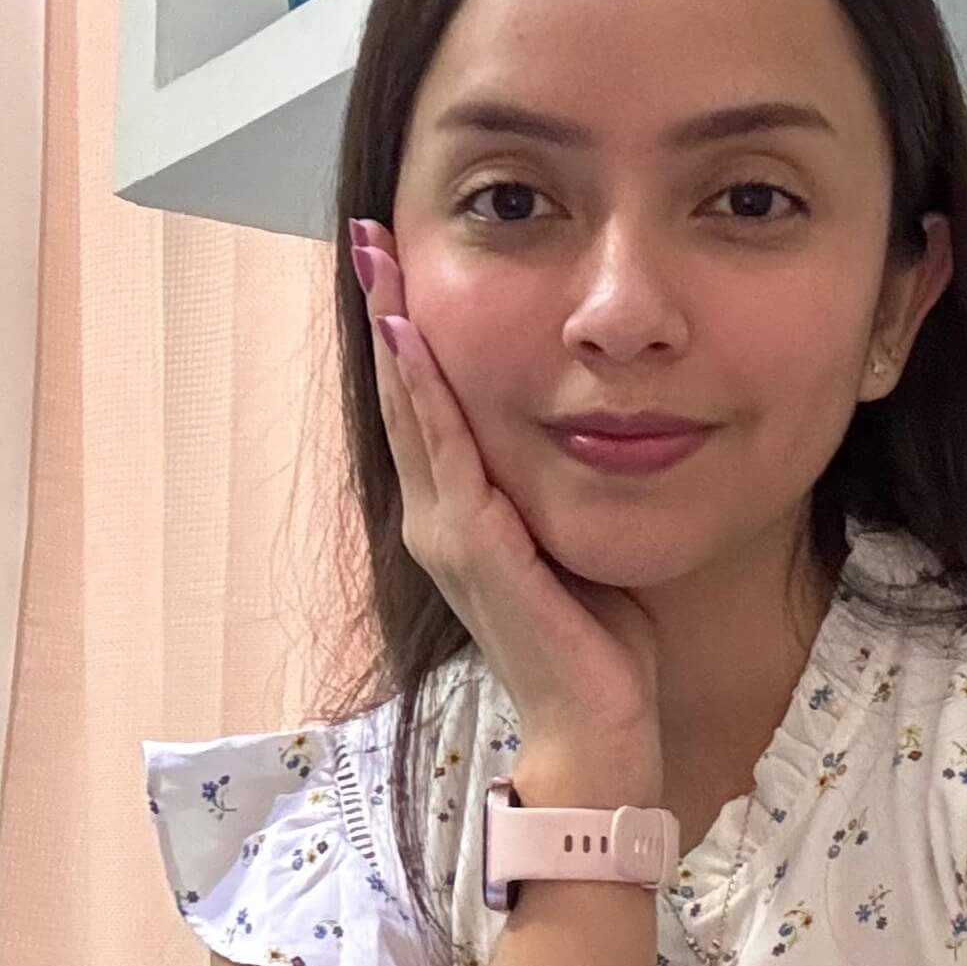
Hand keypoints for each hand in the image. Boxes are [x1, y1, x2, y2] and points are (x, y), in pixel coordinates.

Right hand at [348, 218, 663, 791]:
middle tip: (369, 235)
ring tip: (377, 260)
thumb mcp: (573, 540)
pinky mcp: (476, 548)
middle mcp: (439, 521)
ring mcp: (450, 535)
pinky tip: (411, 337)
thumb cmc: (597, 645)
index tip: (398, 265)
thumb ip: (556, 492)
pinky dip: (425, 392)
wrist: (597, 730)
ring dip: (395, 333)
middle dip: (388, 313)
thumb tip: (587, 431)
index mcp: (462, 518)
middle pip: (405, 398)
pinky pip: (446, 454)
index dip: (409, 337)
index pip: (429, 409)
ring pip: (414, 414)